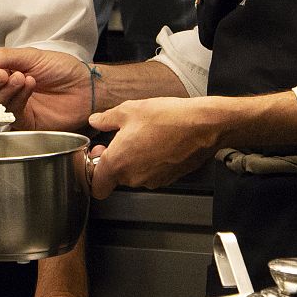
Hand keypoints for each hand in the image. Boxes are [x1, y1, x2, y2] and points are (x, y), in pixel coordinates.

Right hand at [0, 48, 90, 129]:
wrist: (86, 87)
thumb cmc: (63, 69)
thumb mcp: (32, 56)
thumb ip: (4, 57)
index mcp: (5, 71)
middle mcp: (7, 90)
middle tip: (1, 75)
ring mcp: (15, 107)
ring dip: (4, 90)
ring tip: (21, 77)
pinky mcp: (26, 122)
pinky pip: (12, 114)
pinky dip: (17, 98)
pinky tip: (28, 86)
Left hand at [86, 96, 223, 196]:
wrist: (202, 126)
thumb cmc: (167, 118)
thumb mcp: (129, 110)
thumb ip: (106, 119)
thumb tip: (96, 120)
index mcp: (118, 163)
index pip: (96, 186)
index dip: (93, 173)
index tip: (97, 159)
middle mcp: (134, 177)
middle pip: (115, 178)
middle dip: (115, 161)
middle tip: (119, 141)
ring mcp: (152, 180)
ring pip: (134, 175)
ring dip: (134, 160)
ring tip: (142, 137)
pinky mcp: (168, 179)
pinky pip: (151, 173)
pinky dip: (150, 162)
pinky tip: (157, 142)